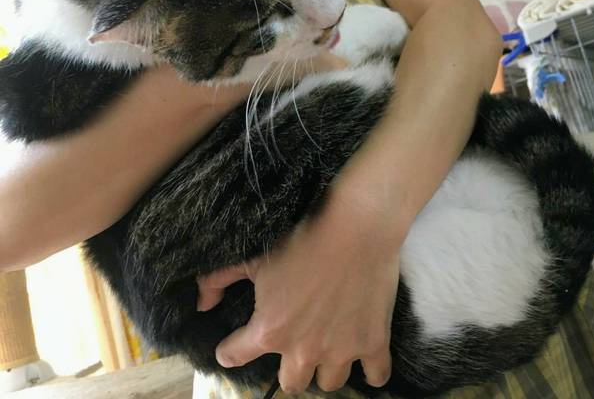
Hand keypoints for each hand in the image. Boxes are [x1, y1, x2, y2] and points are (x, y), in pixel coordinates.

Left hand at [196, 190, 402, 394]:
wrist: (355, 227)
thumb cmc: (302, 238)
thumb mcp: (253, 256)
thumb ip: (217, 280)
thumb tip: (201, 303)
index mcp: (270, 330)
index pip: (238, 355)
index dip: (231, 350)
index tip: (233, 347)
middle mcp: (303, 350)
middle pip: (291, 383)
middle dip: (288, 368)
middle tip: (292, 345)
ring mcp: (341, 350)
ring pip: (329, 382)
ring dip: (325, 368)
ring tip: (326, 349)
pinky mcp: (373, 342)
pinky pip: (376, 376)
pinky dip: (371, 372)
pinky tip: (364, 360)